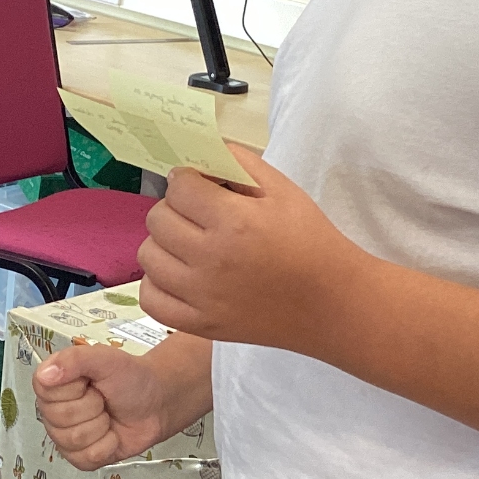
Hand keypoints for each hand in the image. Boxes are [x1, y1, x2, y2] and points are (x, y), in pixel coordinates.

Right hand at [34, 345, 172, 470]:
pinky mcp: (79, 456)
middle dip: (92, 408)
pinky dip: (106, 446)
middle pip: (60, 419)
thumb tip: (45, 374)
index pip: (46, 392)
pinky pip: (84, 458)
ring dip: (100, 427)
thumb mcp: (106, 359)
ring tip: (108, 416)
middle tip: (103, 399)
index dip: (74, 390)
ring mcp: (64, 435)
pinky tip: (111, 434)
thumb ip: (75, 359)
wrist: (156, 403)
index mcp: (54, 382)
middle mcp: (54, 409)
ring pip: (72, 440)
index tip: (90, 382)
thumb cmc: (131, 379)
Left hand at [140, 144, 363, 347]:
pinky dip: (157, 283)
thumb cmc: (308, 239)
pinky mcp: (199, 324)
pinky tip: (179, 275)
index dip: (188, 180)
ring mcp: (201, 296)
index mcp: (235, 221)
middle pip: (158, 219)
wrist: (329, 302)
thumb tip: (198, 155)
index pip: (179, 186)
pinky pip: (149, 297)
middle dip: (174, 209)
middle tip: (197, 216)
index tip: (199, 187)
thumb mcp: (282, 189)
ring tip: (189, 245)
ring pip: (148, 255)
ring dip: (164, 244)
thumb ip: (238, 163)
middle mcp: (211, 259)